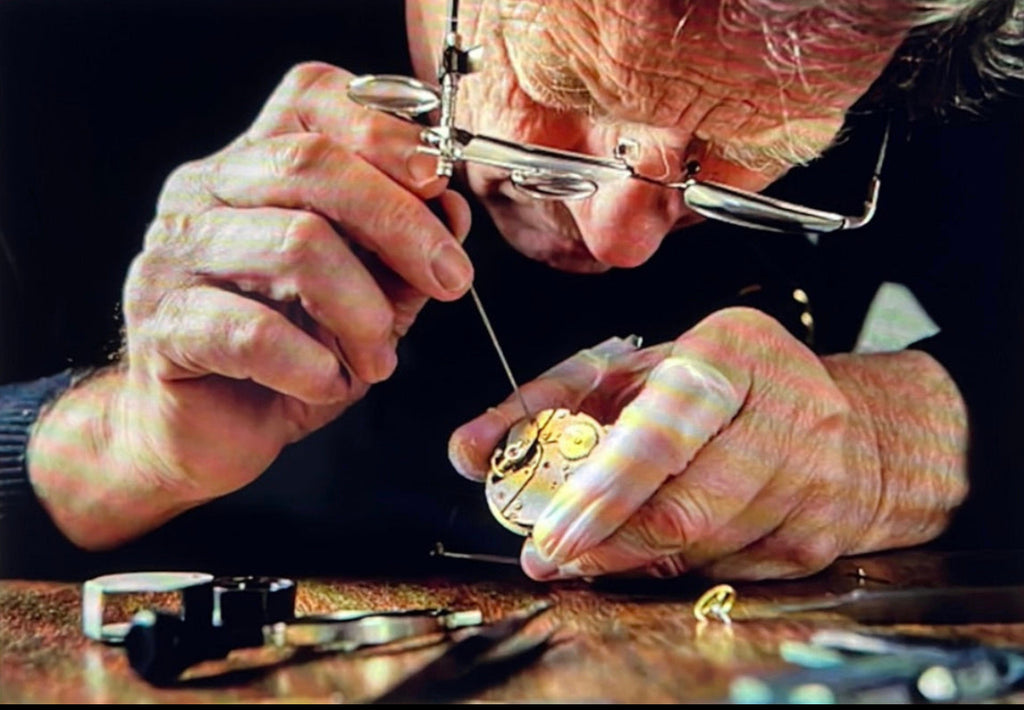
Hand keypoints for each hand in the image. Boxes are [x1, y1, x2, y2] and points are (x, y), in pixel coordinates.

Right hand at [30, 63, 471, 547]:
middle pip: (312, 165)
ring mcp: (174, 254)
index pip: (312, 96)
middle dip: (402, 223)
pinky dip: (314, 365)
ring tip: (378, 358)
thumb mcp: (369, 294)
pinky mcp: (163, 324)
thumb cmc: (289, 354)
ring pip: (295, 243)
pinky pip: (254, 331)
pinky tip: (327, 382)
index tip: (440, 183)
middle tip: (450, 280)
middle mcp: (203, 192)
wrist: (209, 432)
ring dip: (364, 311)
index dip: (385, 130)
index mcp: (253, 166)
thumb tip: (453, 210)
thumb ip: (405, 250)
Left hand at [449, 308, 967, 580]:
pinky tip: (672, 540)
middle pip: (683, 509)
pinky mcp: (817, 539)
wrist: (845, 424)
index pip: (661, 432)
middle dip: (607, 545)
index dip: (602, 493)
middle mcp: (785, 411)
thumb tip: (471, 450)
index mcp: (730, 351)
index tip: (550, 534)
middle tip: (555, 554)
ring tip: (609, 538)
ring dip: (637, 557)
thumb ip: (547, 404)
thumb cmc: (717, 388)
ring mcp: (812, 480)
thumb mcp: (634, 371)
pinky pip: (725, 574)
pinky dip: (680, 566)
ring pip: (698, 550)